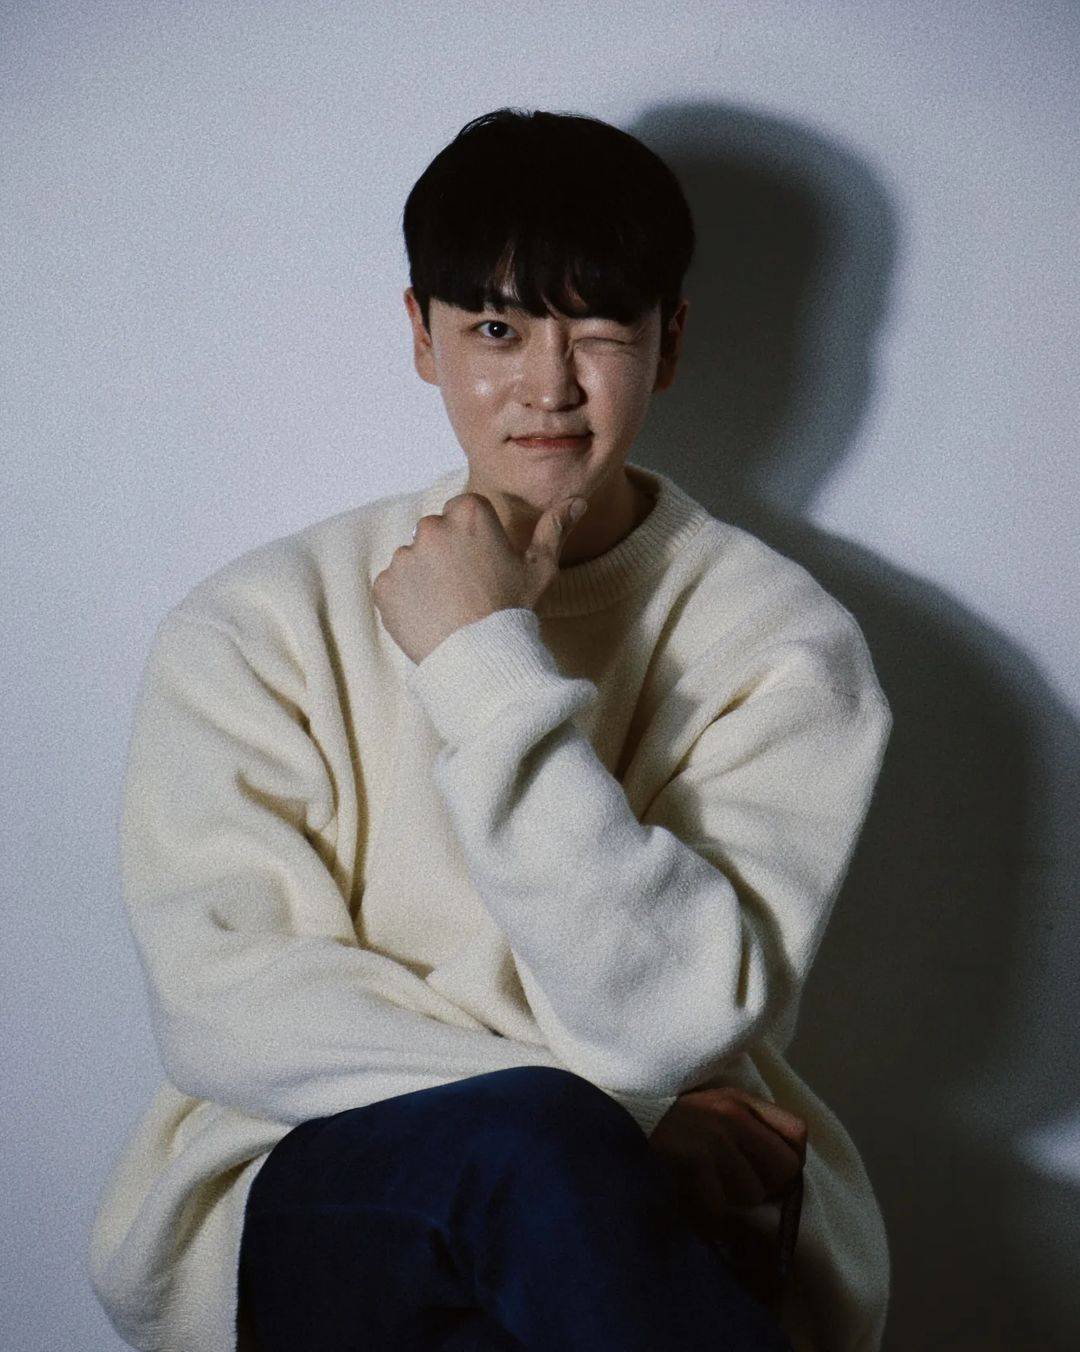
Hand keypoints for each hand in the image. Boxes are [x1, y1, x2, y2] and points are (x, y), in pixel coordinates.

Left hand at [371, 492, 586, 664]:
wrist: (479, 660)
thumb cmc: (512, 611)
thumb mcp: (540, 568)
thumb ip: (554, 528)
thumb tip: (577, 501)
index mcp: (469, 513)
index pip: (465, 510)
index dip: (476, 536)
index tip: (484, 562)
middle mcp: (431, 527)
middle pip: (436, 530)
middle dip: (448, 552)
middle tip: (468, 587)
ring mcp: (404, 557)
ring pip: (414, 558)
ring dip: (426, 575)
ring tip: (450, 605)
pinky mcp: (384, 585)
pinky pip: (394, 585)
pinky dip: (407, 598)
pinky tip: (431, 616)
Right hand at [648, 1085, 806, 1246]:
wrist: (618, 1120)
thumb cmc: (666, 1125)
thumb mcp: (711, 1110)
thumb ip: (746, 1129)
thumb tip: (783, 1170)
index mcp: (739, 1100)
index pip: (797, 1132)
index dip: (790, 1161)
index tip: (769, 1174)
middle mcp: (733, 1114)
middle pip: (785, 1169)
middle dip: (764, 1187)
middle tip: (733, 1187)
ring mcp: (714, 1136)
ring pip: (752, 1193)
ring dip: (730, 1202)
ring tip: (703, 1188)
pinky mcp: (694, 1158)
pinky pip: (720, 1208)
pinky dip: (705, 1214)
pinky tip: (688, 1198)